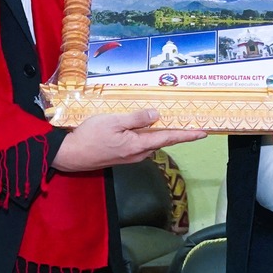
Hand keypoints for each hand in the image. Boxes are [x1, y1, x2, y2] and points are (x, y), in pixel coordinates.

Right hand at [53, 109, 207, 172]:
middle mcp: (138, 154)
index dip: (187, 135)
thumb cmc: (90, 136)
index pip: (168, 138)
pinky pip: (139, 144)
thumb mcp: (114, 121)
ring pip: (149, 142)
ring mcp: (129, 157)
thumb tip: (157, 115)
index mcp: (138, 145)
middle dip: (174, 132)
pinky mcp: (121, 156)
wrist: (70, 155)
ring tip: (165, 120)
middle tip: (187, 122)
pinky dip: (145, 135)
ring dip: (158, 133)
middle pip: (161, 141)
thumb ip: (137, 118)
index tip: (203, 133)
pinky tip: (142, 127)